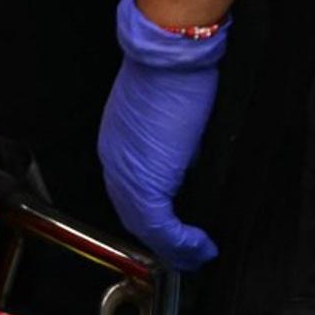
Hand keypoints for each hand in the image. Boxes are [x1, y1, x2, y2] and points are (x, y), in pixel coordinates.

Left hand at [97, 0, 225, 270]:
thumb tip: (190, 171)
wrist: (169, 58)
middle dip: (162, 240)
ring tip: (197, 255)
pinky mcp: (146, 181)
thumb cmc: (173, 75)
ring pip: (144, 225)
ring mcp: (127, 173)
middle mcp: (114, 162)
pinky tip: (200, 247)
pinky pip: (159, 225)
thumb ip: (172, 149)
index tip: (174, 234)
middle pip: (133, 215)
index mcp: (116, 146)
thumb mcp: (168, 119)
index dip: (153, 219)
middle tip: (189, 253)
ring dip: (173, 247)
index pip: (129, 194)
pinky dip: (182, 242)